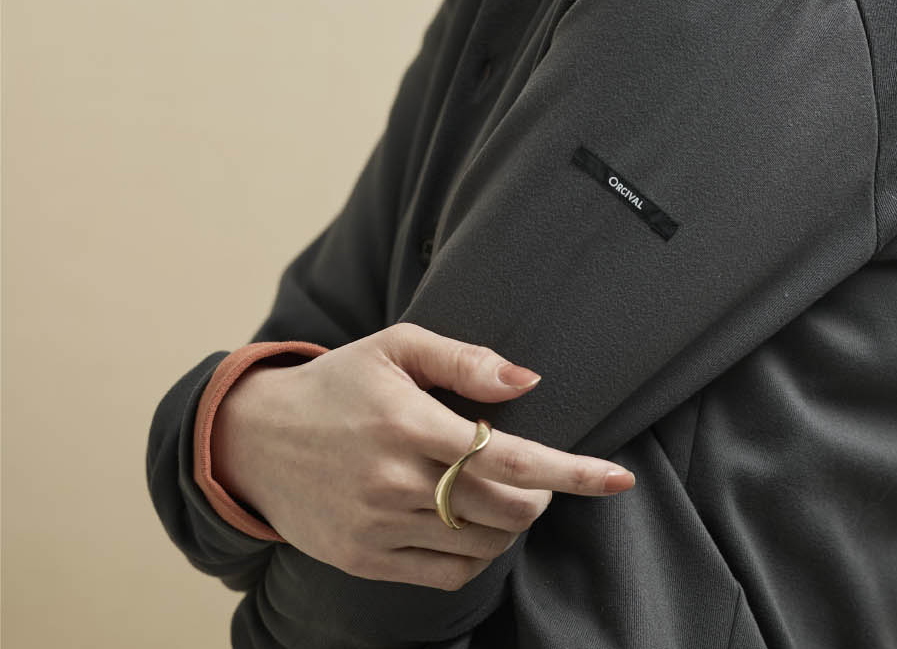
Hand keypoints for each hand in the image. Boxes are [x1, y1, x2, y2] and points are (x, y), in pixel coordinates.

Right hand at [210, 321, 636, 586]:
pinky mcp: (366, 560)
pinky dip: (478, 553)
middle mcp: (394, 480)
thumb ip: (464, 358)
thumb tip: (529, 379)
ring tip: (499, 492)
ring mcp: (378, 527)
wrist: (254, 439)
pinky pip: (448, 574)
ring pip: (483, 545)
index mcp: (407, 420)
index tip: (618, 478)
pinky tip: (472, 522)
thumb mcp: (395, 347)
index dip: (571, 471)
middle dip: (543, 496)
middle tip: (535, 472)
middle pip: (506, 509)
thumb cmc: (337, 383)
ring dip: (512, 524)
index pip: (509, 456)